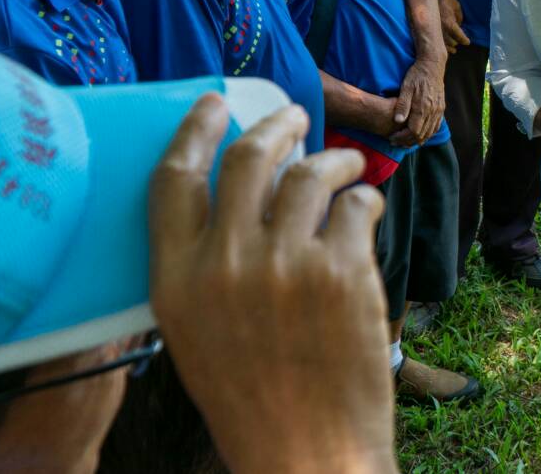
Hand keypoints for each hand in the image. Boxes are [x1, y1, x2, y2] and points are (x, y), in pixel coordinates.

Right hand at [149, 93, 396, 473]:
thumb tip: (234, 194)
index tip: (215, 102)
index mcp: (176, 280)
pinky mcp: (344, 271)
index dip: (195, 128)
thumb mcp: (196, 332)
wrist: (306, 453)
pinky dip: (365, 200)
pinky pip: (357, 206)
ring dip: (334, 160)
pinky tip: (366, 210)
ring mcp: (288, 264)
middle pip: (249, 157)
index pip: (174, 178)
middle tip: (296, 117)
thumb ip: (203, 264)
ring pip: (312, 173)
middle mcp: (226, 263)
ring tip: (345, 166)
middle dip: (277, 124)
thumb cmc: (252, 398)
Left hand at [387, 57, 443, 146]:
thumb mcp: (406, 87)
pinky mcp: (441, 108)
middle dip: (408, 141)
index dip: (402, 138)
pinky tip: (420, 134)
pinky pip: (436, 126)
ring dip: (418, 140)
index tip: (392, 138)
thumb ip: (402, 105)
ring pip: (429, 132)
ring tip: (405, 141)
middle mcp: (433, 111)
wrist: (432, 65)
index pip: (413, 131)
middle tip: (395, 142)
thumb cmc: (416, 75)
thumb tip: (397, 121)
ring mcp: (438, 110)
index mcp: (423, 107)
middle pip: (421, 135)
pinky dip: (428, 133)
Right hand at [438, 0, 468, 52]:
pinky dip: (442, 46)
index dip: (465, 40)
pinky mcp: (429, 32)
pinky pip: (436, 43)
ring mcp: (434, 32)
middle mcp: (442, 31)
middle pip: (452, 43)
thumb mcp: (457, 7)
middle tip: (458, 41)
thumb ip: (460, 18)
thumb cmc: (445, 1)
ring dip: (450, 46)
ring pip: (444, 45)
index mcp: (450, 24)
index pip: (460, 37)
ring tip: (453, 49)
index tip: (467, 42)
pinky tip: (444, 48)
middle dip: (457, 42)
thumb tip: (460, 26)